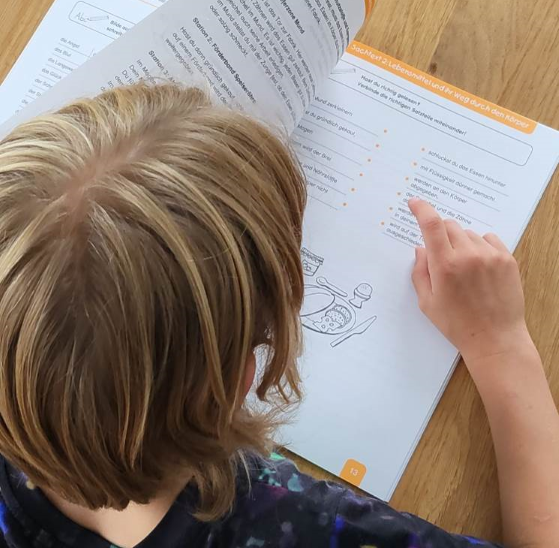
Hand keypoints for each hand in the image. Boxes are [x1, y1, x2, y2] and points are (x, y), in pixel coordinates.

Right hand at [409, 198, 530, 367]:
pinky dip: (479, 246)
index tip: (415, 202)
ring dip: (460, 242)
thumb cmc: (457, 324)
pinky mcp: (507, 260)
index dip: (421, 209)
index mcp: (445, 266)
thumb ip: (420, 272)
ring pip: (469, 233)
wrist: (494, 338)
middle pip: (450, 226)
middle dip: (441, 235)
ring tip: (463, 268)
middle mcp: (468, 256)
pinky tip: (478, 265)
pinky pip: (489, 239)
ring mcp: (490, 256)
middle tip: (442, 256)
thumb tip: (421, 249)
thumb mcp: (427, 302)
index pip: (431, 225)